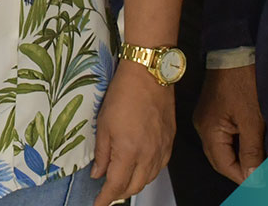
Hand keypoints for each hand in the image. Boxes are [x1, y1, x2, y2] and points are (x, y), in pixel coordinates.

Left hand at [91, 61, 173, 202]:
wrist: (149, 74)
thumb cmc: (124, 93)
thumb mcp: (103, 123)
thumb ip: (102, 153)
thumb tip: (98, 173)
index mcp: (129, 152)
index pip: (116, 186)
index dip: (105, 199)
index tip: (98, 204)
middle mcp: (148, 155)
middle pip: (134, 187)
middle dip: (119, 193)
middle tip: (107, 192)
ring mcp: (162, 149)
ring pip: (148, 178)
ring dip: (135, 184)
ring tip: (123, 180)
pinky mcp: (170, 141)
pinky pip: (160, 166)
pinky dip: (148, 173)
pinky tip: (141, 167)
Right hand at [195, 62, 264, 185]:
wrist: (236, 49)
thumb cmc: (242, 78)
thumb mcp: (252, 119)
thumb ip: (252, 151)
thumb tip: (254, 176)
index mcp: (208, 129)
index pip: (223, 165)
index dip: (243, 176)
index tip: (261, 180)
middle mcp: (203, 125)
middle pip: (221, 158)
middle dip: (241, 168)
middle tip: (262, 172)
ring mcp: (208, 117)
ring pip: (223, 147)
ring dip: (241, 155)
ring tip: (260, 157)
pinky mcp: (215, 109)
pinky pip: (224, 134)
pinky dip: (238, 142)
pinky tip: (252, 141)